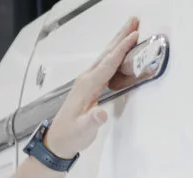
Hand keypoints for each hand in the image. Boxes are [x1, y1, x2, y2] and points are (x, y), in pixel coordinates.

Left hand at [44, 16, 139, 158]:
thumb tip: (101, 114)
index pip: (108, 64)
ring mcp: (87, 82)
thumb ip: (93, 120)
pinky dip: (115, 56)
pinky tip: (120, 53)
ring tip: (130, 30)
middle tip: (134, 21)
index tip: (134, 36)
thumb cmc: (70, 135)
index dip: (121, 49)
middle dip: (121, 37)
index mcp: (87, 86)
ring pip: (105, 57)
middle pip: (107, 54)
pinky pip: (105, 66)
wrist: (58, 141)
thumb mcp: (83, 130)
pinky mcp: (89, 87)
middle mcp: (86, 80)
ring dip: (118, 43)